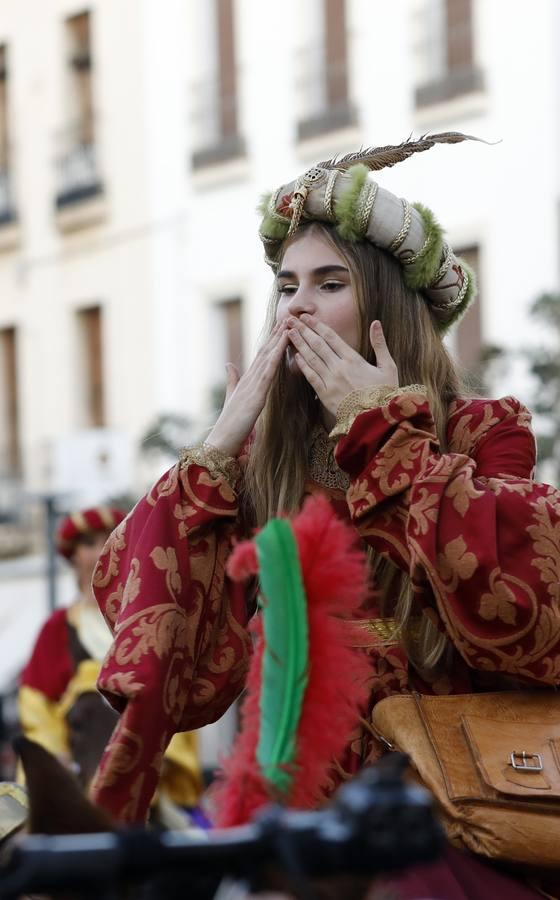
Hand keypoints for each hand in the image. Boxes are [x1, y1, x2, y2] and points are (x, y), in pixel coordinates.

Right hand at [207, 322, 289, 455]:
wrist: (222, 439)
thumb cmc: (229, 423)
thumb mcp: (232, 397)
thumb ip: (232, 380)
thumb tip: (229, 364)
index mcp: (247, 380)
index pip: (262, 355)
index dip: (272, 340)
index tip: (282, 326)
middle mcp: (249, 378)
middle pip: (265, 351)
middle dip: (277, 334)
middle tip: (289, 317)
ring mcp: (252, 385)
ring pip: (267, 358)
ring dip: (279, 341)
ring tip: (289, 325)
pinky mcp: (256, 395)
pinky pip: (268, 374)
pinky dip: (275, 359)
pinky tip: (282, 347)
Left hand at [288, 315, 398, 416]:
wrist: (376, 421)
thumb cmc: (385, 393)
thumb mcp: (388, 367)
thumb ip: (380, 344)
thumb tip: (376, 323)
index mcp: (353, 359)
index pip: (331, 337)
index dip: (317, 325)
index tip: (306, 316)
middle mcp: (339, 368)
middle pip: (317, 345)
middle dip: (303, 330)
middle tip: (291, 320)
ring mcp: (330, 382)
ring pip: (311, 359)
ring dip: (299, 344)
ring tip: (289, 333)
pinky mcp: (325, 395)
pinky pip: (311, 377)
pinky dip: (303, 366)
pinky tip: (295, 356)